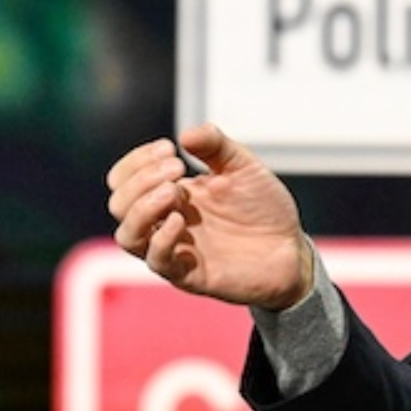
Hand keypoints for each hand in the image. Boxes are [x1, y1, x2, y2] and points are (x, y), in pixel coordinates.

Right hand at [105, 124, 312, 310]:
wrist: (291, 248)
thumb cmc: (263, 208)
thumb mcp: (243, 166)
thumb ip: (216, 146)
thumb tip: (185, 135)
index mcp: (171, 193)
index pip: (124, 178)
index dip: (138, 160)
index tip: (169, 148)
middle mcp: (165, 221)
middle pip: (118, 203)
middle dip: (141, 179)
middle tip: (177, 168)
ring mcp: (174, 249)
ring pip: (127, 235)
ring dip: (142, 208)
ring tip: (173, 192)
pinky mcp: (189, 275)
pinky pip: (157, 262)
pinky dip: (162, 239)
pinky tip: (182, 221)